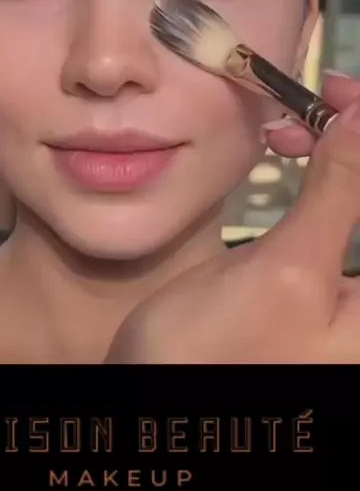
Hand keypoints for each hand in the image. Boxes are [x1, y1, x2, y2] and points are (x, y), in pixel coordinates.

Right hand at [106, 72, 359, 362]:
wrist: (152, 401)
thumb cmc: (219, 351)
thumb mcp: (286, 271)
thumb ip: (338, 193)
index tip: (336, 90)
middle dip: (353, 135)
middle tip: (308, 103)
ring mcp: (343, 287)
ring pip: (356, 193)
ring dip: (337, 146)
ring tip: (289, 129)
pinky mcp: (313, 277)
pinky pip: (334, 207)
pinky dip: (319, 169)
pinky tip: (290, 154)